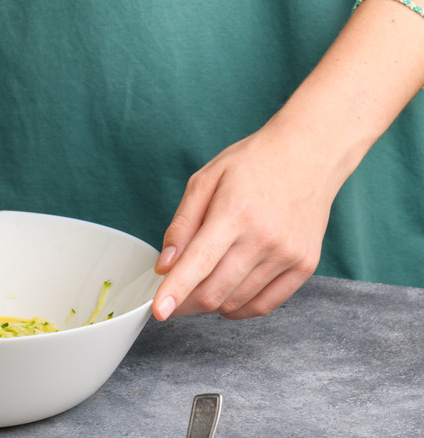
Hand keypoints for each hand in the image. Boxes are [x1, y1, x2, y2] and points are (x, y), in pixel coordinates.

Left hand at [151, 0, 423, 321]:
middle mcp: (264, 239)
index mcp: (234, 214)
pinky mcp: (305, 265)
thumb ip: (182, 225)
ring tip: (200, 285)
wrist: (310, 154)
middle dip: (185, 302)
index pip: (198, 263)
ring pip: (236, 303)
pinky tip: (226, 293)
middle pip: (215, 292)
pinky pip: (263, 305)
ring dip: (210, 304)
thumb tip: (164, 266)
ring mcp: (288, 255)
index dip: (175, 292)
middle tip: (171, 297)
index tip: (158, 312)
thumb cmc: (253, 163)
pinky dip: (238, 308)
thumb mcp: (205, 180)